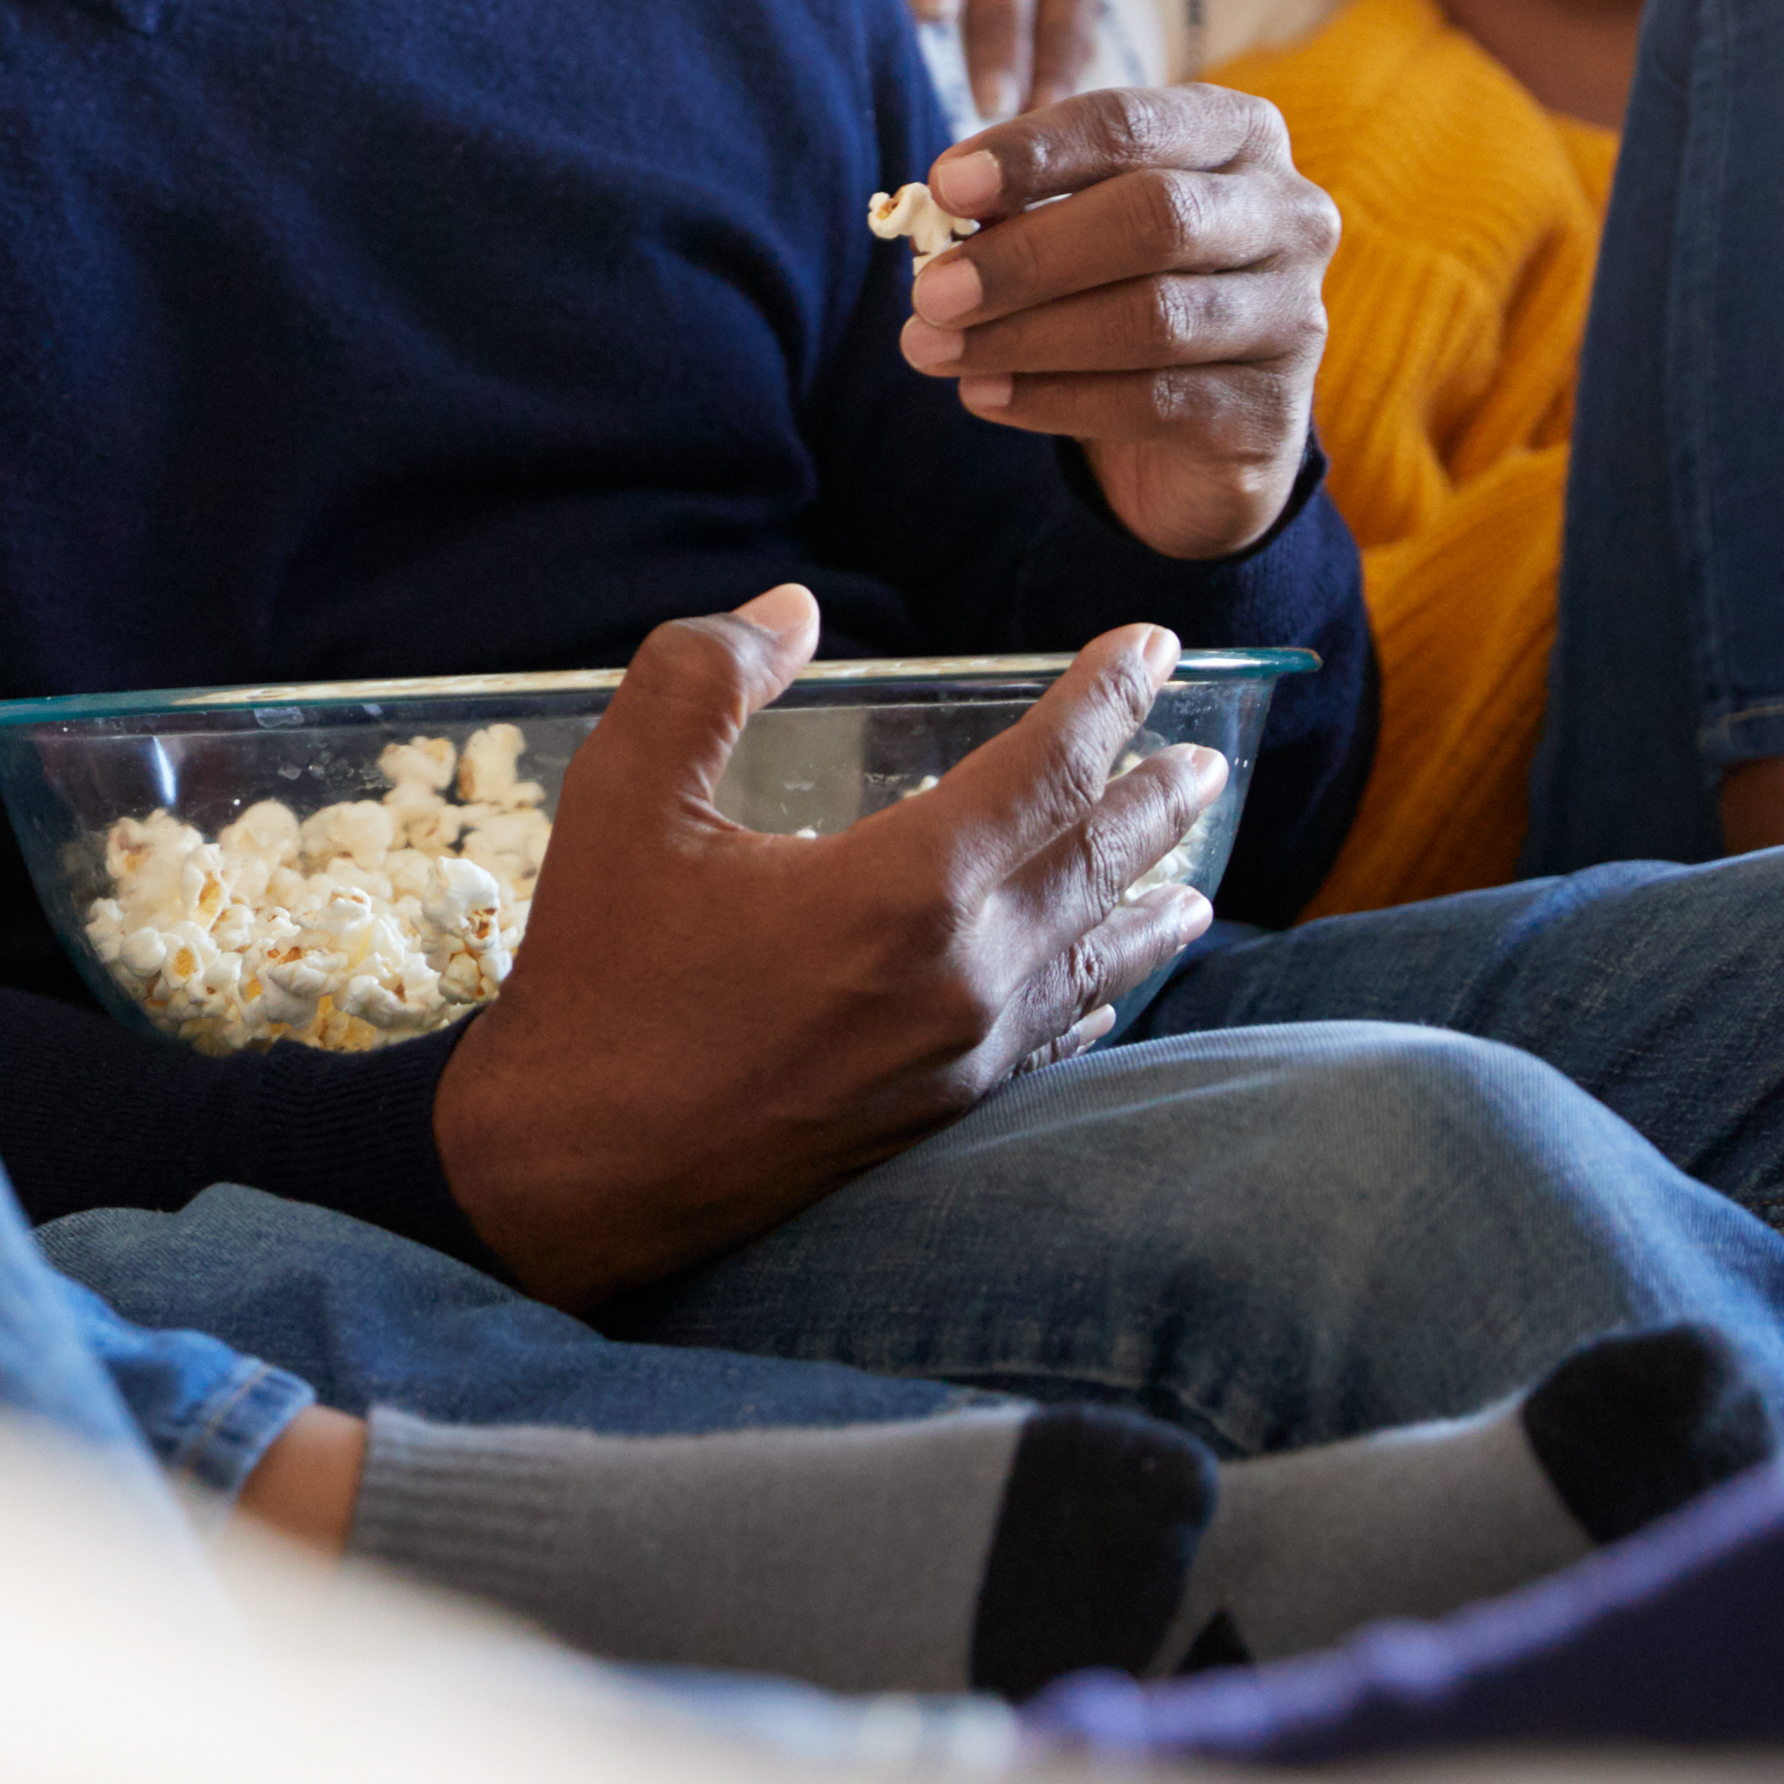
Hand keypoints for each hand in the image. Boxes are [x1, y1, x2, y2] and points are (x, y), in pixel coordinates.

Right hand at [435, 589, 1226, 1305]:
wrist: (574, 1172)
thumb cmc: (598, 979)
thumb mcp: (623, 796)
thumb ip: (703, 677)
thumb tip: (791, 611)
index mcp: (907, 887)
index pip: (1049, 767)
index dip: (1108, 697)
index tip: (1152, 645)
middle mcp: (967, 975)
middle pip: (1099, 864)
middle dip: (1158, 799)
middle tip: (1208, 757)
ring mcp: (963, 1058)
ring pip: (1097, 964)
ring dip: (1151, 905)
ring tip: (1196, 877)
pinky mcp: (940, 1119)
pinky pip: (1055, 1043)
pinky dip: (1098, 999)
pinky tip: (1106, 994)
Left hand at [893, 88, 1333, 560]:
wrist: (1199, 420)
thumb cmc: (1120, 283)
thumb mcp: (1075, 225)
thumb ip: (1023, 205)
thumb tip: (945, 207)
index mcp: (1236, 134)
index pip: (1131, 123)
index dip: (1034, 152)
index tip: (946, 186)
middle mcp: (1287, 213)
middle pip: (1153, 219)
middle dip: (1026, 257)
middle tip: (929, 293)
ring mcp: (1295, 314)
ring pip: (1153, 319)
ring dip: (1023, 336)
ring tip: (931, 349)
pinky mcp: (1274, 410)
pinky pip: (1155, 402)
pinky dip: (1052, 399)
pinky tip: (982, 394)